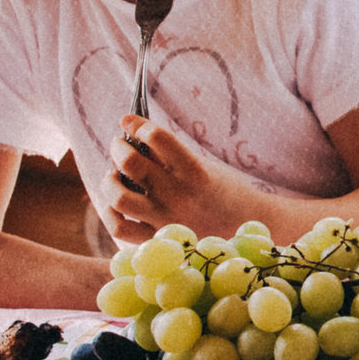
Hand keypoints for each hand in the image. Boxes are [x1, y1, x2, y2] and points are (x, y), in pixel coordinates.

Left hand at [103, 115, 258, 242]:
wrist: (248, 227)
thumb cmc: (227, 192)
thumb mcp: (206, 167)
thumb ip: (172, 156)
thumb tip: (136, 138)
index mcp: (196, 171)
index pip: (158, 137)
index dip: (137, 124)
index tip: (128, 120)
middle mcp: (178, 195)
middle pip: (130, 163)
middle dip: (118, 147)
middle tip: (118, 144)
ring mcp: (165, 219)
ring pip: (118, 196)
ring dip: (110, 179)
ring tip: (114, 174)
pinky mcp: (158, 239)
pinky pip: (120, 228)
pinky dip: (110, 213)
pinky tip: (114, 203)